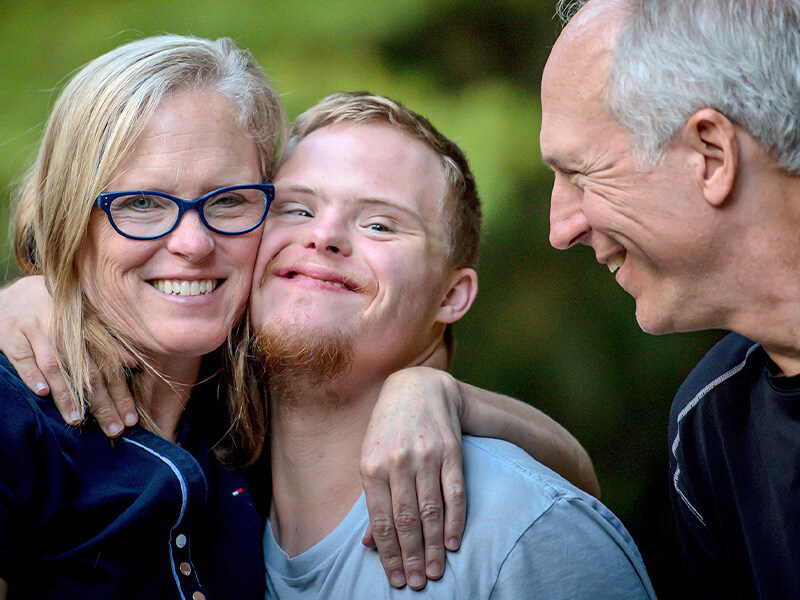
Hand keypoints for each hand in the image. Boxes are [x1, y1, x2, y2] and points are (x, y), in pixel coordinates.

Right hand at [0, 276, 136, 435]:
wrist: (12, 294)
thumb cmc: (54, 311)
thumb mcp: (84, 320)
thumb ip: (108, 341)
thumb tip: (133, 363)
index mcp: (87, 327)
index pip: (109, 365)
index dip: (121, 393)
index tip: (130, 418)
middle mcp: (65, 329)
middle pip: (87, 370)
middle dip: (102, 402)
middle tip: (113, 428)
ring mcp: (37, 331)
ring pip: (55, 366)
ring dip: (67, 394)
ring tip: (77, 419)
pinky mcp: (11, 336)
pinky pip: (23, 358)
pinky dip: (32, 374)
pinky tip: (42, 393)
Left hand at [360, 367, 465, 589]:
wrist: (418, 387)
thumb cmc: (388, 429)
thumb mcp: (371, 458)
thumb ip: (372, 499)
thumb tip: (368, 544)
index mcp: (371, 465)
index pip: (381, 520)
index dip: (389, 553)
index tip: (397, 578)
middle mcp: (398, 461)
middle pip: (406, 520)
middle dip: (412, 556)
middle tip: (418, 583)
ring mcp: (426, 456)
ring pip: (431, 510)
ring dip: (434, 546)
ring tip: (437, 572)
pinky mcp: (451, 451)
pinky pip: (455, 492)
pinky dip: (456, 520)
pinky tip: (454, 543)